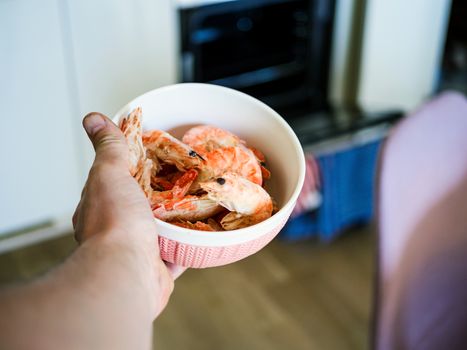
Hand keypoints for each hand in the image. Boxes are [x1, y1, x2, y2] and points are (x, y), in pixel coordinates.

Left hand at [73, 112, 184, 316]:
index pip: (115, 182)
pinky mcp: (160, 268)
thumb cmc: (115, 222)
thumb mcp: (110, 174)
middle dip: (162, 194)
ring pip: (162, 230)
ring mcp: (138, 251)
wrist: (128, 272)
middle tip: (184, 177)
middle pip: (143, 205)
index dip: (133, 168)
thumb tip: (93, 118)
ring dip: (177, 218)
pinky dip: (190, 243)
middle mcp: (116, 231)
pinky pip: (180, 252)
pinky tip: (205, 230)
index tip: (154, 157)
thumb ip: (109, 148)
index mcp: (98, 208)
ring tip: (198, 199)